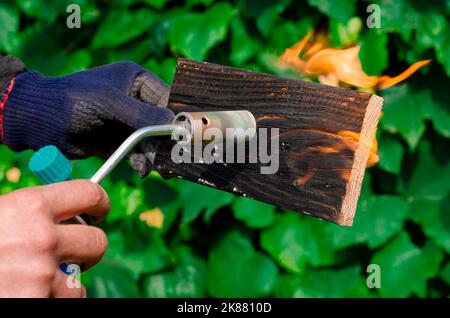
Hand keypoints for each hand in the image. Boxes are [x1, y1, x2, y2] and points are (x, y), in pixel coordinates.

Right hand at [0, 180, 109, 297]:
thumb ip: (27, 211)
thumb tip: (60, 209)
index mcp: (29, 207)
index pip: (89, 194)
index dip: (99, 202)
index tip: (99, 210)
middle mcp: (42, 238)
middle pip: (97, 241)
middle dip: (88, 248)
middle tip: (73, 253)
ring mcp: (43, 276)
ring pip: (79, 280)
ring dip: (65, 283)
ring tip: (36, 282)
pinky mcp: (39, 303)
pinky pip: (66, 301)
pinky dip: (53, 301)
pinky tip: (28, 295)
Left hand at [2, 61, 174, 175]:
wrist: (41, 120)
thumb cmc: (75, 100)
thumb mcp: (111, 103)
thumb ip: (144, 115)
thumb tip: (177, 125)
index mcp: (137, 80)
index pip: (167, 99)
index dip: (178, 117)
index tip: (188, 136)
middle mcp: (135, 101)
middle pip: (162, 123)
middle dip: (167, 140)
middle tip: (174, 158)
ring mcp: (127, 122)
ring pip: (151, 140)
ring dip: (154, 154)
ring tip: (156, 167)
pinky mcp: (118, 141)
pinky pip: (138, 152)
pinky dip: (142, 161)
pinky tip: (142, 170)